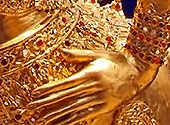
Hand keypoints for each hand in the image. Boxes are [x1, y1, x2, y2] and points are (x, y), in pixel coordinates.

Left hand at [28, 48, 149, 124]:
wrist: (138, 71)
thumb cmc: (116, 60)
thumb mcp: (98, 53)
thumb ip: (79, 54)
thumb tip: (62, 52)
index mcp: (90, 74)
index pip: (64, 84)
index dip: (49, 89)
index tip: (35, 92)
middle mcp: (93, 88)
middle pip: (66, 98)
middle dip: (47, 103)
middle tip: (32, 107)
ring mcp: (98, 99)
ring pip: (73, 109)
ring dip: (56, 115)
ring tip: (41, 119)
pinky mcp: (103, 107)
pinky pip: (84, 115)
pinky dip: (71, 121)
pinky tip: (60, 124)